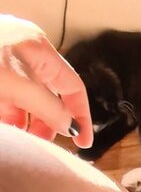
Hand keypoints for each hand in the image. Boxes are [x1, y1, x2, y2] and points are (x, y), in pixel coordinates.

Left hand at [0, 15, 92, 147]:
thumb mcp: (12, 86)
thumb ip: (45, 106)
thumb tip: (70, 126)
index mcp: (36, 47)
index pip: (72, 85)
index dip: (81, 115)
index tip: (81, 143)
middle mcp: (23, 52)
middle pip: (49, 95)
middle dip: (47, 122)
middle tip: (41, 144)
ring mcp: (3, 62)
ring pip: (26, 100)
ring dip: (25, 122)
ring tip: (19, 138)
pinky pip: (7, 100)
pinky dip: (9, 116)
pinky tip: (5, 128)